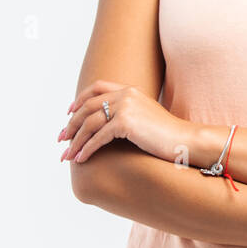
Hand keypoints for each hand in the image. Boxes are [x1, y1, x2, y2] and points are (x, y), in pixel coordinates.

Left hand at [59, 81, 191, 163]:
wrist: (185, 140)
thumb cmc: (167, 135)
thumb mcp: (145, 117)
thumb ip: (127, 113)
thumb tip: (107, 125)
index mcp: (130, 90)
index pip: (96, 88)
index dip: (79, 100)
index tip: (69, 113)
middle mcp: (126, 95)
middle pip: (88, 107)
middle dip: (72, 124)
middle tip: (62, 139)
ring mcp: (126, 107)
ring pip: (90, 123)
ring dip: (76, 140)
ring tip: (67, 155)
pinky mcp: (126, 123)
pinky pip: (99, 137)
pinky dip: (87, 149)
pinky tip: (81, 159)